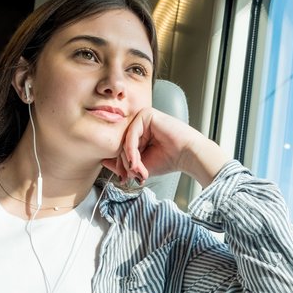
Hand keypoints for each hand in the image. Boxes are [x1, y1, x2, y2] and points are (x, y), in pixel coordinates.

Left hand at [102, 107, 230, 187]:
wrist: (188, 156)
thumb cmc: (169, 160)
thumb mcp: (140, 165)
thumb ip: (123, 163)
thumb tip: (103, 161)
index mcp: (139, 133)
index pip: (121, 148)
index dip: (121, 165)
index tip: (124, 179)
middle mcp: (140, 124)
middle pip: (121, 143)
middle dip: (124, 163)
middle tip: (131, 176)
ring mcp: (143, 117)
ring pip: (124, 140)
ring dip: (128, 159)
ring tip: (138, 170)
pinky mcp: (147, 114)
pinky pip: (131, 133)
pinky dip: (131, 150)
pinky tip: (136, 161)